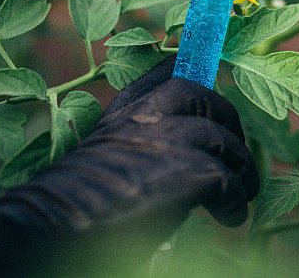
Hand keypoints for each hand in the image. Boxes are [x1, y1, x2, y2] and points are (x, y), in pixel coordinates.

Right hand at [0, 56, 258, 275]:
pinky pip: (230, 178)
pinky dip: (236, 200)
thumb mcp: (99, 159)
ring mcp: (168, 139)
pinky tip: (229, 217)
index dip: (194, 71)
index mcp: (120, 112)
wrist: (55, 228)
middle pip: (204, 95)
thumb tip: (168, 156)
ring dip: (240, 166)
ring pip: (224, 138)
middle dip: (227, 119)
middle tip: (233, 152)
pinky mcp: (188, 170)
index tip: (210, 81)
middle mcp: (144, 115)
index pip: (164, 71)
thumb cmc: (73, 206)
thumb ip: (132, 145)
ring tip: (243, 191)